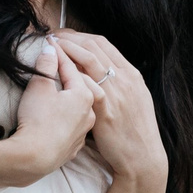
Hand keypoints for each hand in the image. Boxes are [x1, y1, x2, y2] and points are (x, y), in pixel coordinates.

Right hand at [3, 46, 99, 181]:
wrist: (35, 158)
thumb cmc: (38, 120)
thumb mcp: (39, 86)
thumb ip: (46, 65)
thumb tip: (50, 50)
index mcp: (85, 94)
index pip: (71, 67)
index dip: (58, 53)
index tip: (50, 43)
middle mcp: (89, 112)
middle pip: (80, 85)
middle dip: (69, 72)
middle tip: (57, 59)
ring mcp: (83, 131)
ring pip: (80, 107)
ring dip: (71, 95)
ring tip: (61, 88)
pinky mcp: (73, 146)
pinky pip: (74, 124)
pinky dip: (69, 115)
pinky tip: (61, 113)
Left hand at [53, 31, 166, 191]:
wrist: (142, 157)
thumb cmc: (134, 131)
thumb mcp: (133, 100)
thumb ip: (118, 84)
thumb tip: (97, 72)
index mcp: (131, 75)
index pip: (103, 43)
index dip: (80, 35)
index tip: (63, 34)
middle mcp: (125, 79)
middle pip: (94, 45)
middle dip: (70, 37)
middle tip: (52, 35)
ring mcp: (116, 92)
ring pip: (90, 58)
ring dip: (67, 48)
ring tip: (50, 45)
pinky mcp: (106, 109)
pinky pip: (86, 82)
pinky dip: (70, 71)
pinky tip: (56, 68)